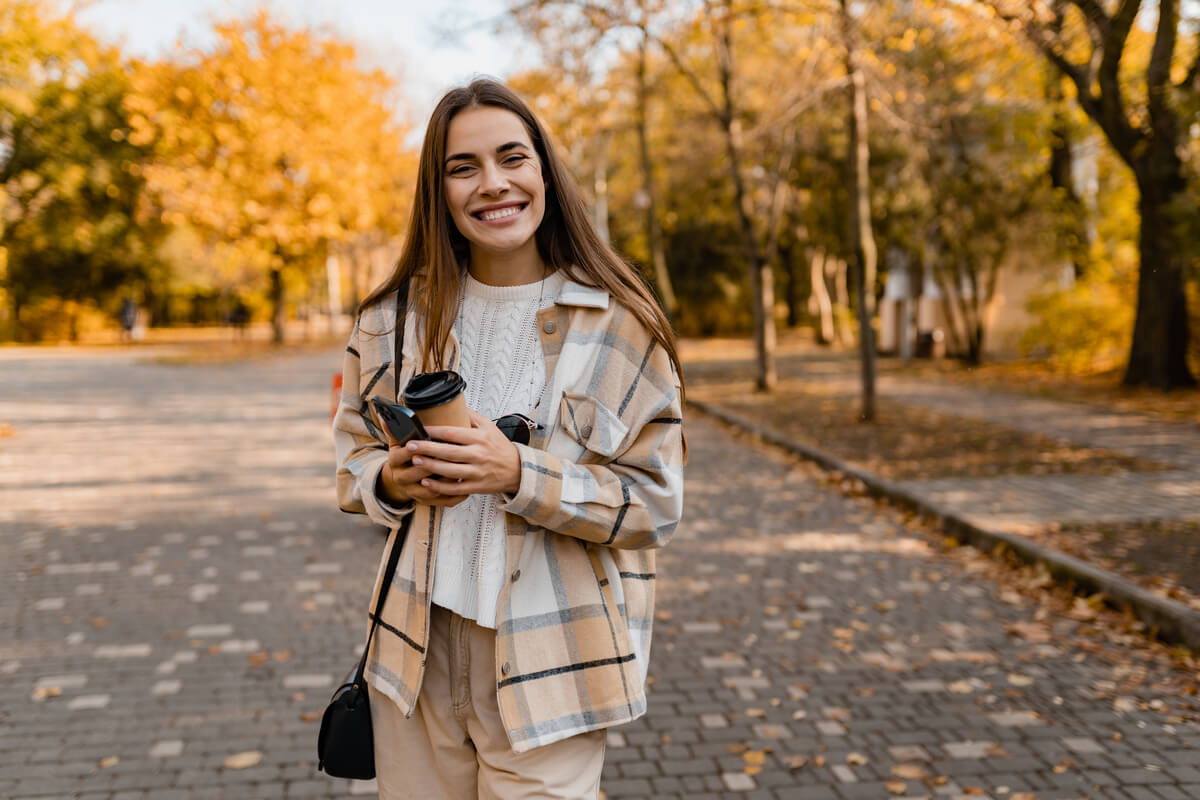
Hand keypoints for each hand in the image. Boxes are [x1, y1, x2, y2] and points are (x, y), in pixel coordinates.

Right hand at [378, 433, 467, 507]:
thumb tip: (387, 417)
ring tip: (462, 471)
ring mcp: (413, 491)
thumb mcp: (397, 442)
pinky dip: (454, 497)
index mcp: (395, 460)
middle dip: (435, 464)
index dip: (418, 448)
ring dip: (447, 481)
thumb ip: (396, 430)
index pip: (404, 454)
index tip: (430, 441)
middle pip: (418, 472)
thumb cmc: (404, 456)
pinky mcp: (425, 501)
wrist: (399, 480)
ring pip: (431, 489)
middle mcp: (401, 477)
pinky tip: (466, 489)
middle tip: (452, 455)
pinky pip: (441, 502)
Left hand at [406, 409, 522, 496]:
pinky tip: (426, 482)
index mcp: (480, 438)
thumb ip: (472, 416)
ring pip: (449, 470)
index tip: (420, 429)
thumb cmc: (500, 447)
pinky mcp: (475, 486)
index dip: (434, 431)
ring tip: (415, 460)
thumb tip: (452, 404)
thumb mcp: (490, 427)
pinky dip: (439, 487)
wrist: (517, 470)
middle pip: (448, 452)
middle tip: (410, 445)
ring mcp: (477, 472)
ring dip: (430, 466)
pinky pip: (455, 488)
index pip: (453, 433)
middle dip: (427, 448)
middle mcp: (478, 455)